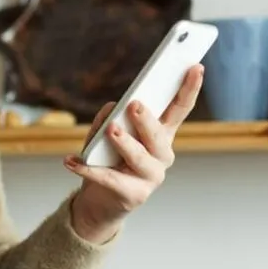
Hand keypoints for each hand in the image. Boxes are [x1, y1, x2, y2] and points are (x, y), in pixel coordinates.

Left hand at [63, 64, 204, 241]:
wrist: (98, 201)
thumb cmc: (107, 160)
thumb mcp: (106, 134)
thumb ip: (110, 118)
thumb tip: (114, 107)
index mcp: (161, 134)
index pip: (179, 108)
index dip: (189, 89)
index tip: (196, 67)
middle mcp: (162, 155)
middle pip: (159, 135)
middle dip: (147, 120)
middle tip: (135, 105)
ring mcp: (151, 177)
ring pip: (140, 157)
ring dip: (125, 143)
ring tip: (111, 131)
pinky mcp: (133, 195)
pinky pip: (109, 179)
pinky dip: (88, 169)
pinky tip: (71, 161)